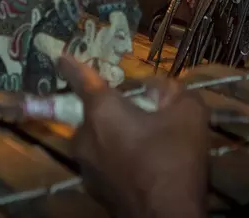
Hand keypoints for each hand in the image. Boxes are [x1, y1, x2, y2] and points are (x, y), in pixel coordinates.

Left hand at [59, 55, 207, 217]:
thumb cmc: (173, 161)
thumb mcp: (189, 113)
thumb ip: (173, 91)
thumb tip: (160, 90)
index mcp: (102, 111)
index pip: (83, 80)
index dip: (73, 67)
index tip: (60, 57)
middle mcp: (84, 136)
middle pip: (99, 113)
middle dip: (119, 112)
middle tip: (149, 119)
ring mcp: (86, 167)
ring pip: (102, 140)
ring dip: (120, 138)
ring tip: (151, 148)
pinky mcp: (94, 190)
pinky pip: (107, 163)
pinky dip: (121, 161)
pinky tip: (145, 169)